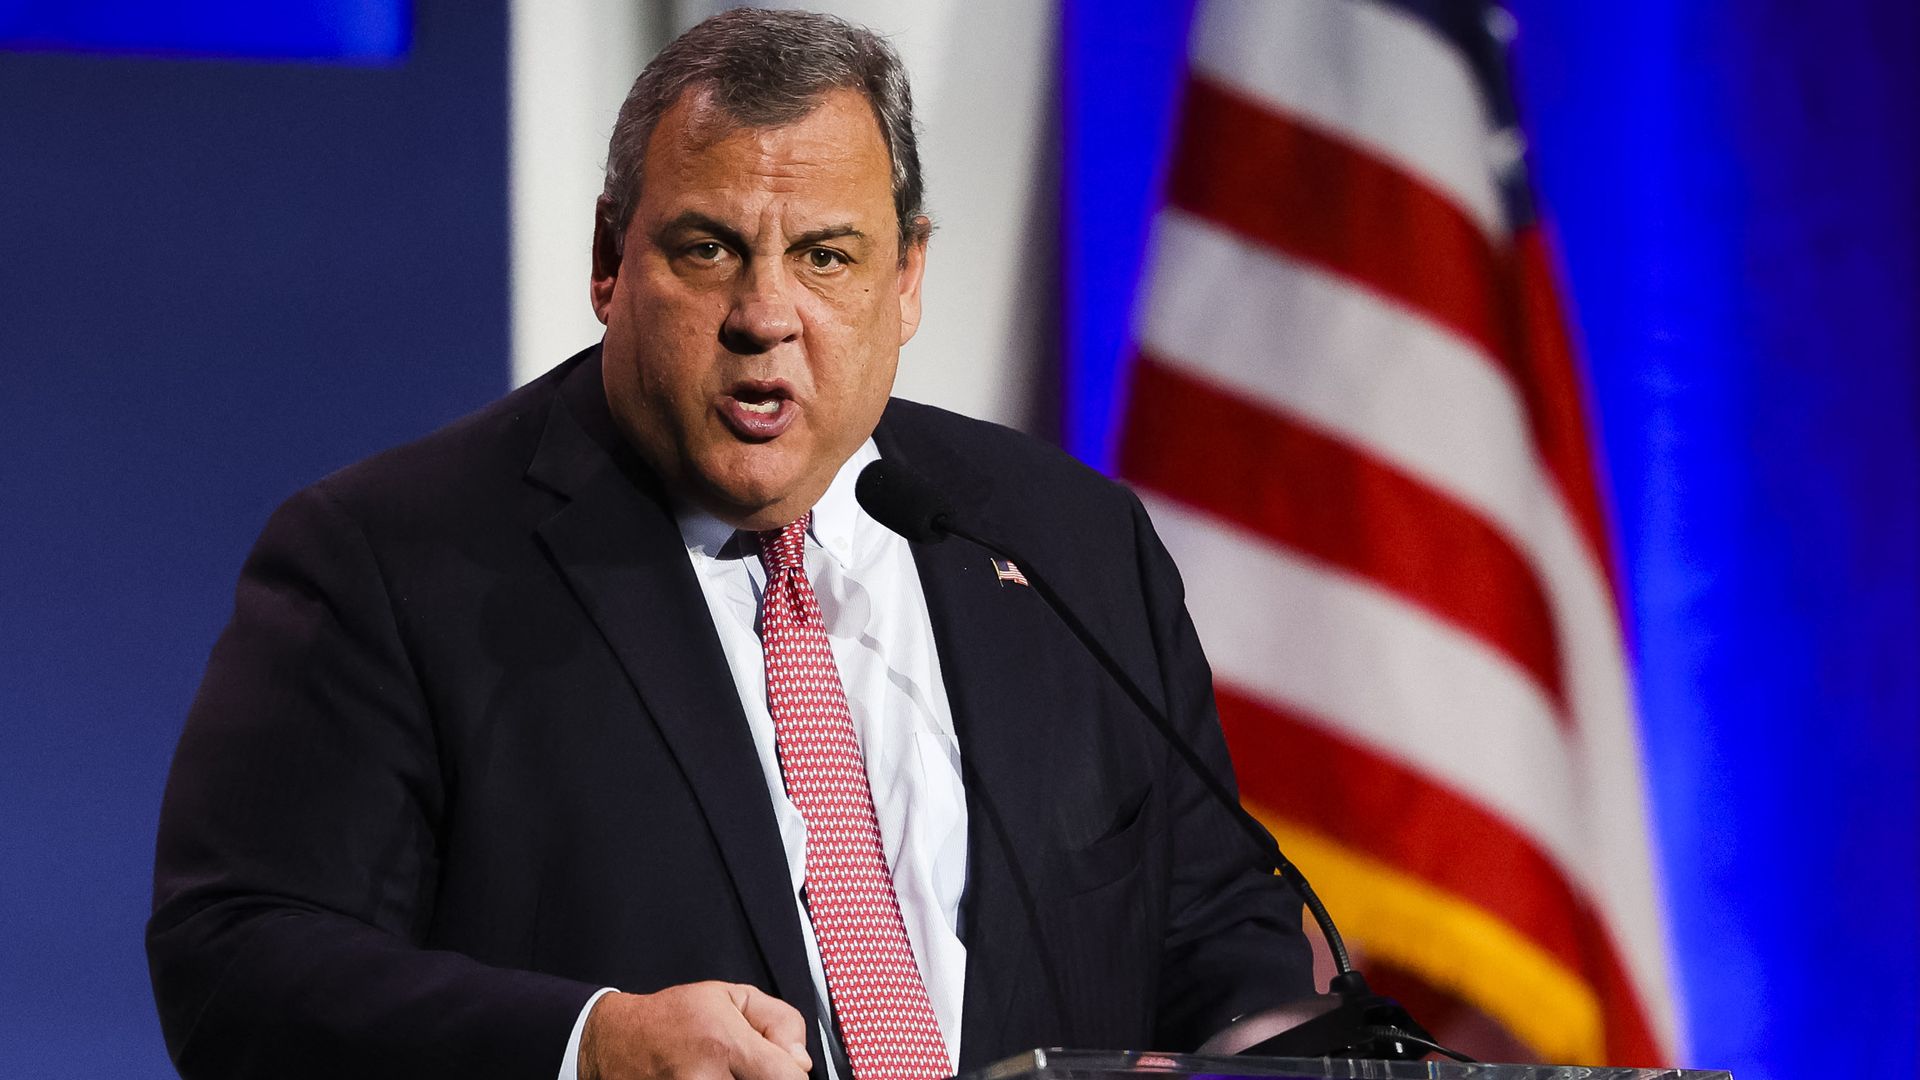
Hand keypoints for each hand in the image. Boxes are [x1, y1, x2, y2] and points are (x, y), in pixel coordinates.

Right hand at [580, 981, 813, 1079]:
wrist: (618, 1041)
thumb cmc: (674, 1017)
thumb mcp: (731, 996)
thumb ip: (779, 1020)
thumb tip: (800, 1060)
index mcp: (725, 1044)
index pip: (788, 1078)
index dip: (791, 1071)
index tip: (781, 1064)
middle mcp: (706, 1079)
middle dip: (767, 1079)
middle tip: (749, 1066)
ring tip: (725, 1071)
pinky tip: (712, 1077)